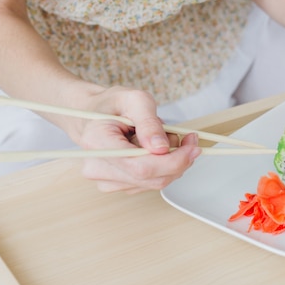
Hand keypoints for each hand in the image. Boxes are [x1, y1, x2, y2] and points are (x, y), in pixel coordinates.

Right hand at [73, 87, 201, 192]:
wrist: (92, 114)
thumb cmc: (111, 104)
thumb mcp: (134, 99)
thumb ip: (149, 122)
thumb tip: (162, 147)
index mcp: (98, 142)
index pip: (140, 167)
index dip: (172, 161)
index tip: (192, 147)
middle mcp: (98, 167)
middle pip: (151, 179)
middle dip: (178, 160)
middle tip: (188, 139)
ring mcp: (106, 180)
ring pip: (154, 182)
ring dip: (170, 162)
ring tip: (162, 137)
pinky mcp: (117, 185)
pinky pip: (150, 183)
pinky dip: (162, 167)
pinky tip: (154, 149)